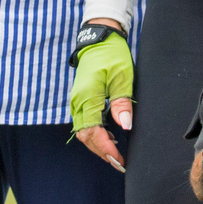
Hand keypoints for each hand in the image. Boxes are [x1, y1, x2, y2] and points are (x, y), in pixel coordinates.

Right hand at [70, 25, 134, 172]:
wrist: (99, 40)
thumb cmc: (112, 56)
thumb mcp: (123, 77)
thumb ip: (122, 103)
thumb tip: (125, 127)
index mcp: (87, 97)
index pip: (93, 132)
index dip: (106, 148)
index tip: (120, 160)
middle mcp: (78, 102)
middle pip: (85, 136)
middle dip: (101, 152)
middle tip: (119, 163)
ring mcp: (77, 101)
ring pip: (83, 131)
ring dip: (98, 144)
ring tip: (116, 154)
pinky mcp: (80, 100)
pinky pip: (84, 123)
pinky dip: (96, 134)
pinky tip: (110, 136)